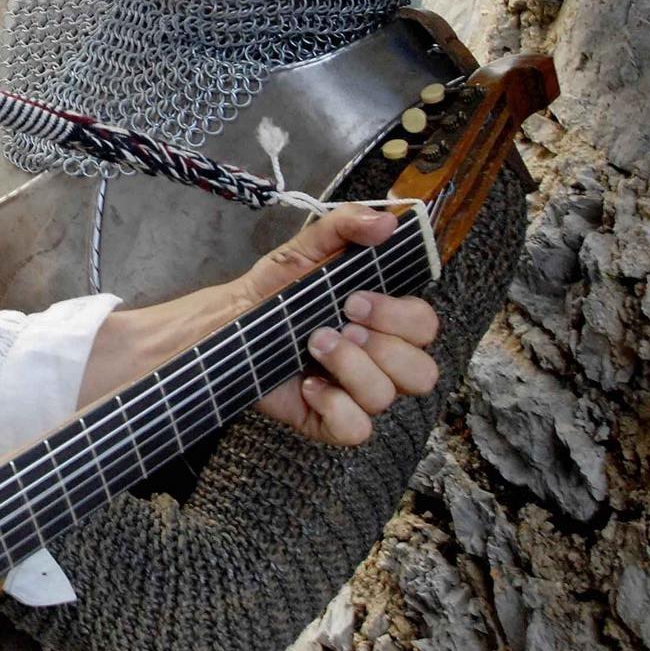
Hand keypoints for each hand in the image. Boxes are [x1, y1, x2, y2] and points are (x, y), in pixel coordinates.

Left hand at [76, 204, 439, 445]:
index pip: (424, 327)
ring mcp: (355, 393)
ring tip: (313, 345)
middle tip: (337, 324)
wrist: (225, 326)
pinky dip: (337, 407)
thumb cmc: (269, 292)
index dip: (399, 316)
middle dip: (381, 346)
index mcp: (382, 321)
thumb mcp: (302, 250)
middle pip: (420, 372)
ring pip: (388, 398)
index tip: (355, 298)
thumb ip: (344, 226)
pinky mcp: (328, 421)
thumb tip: (386, 221)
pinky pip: (357, 430)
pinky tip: (310, 385)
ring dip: (351, 368)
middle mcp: (377, 360)